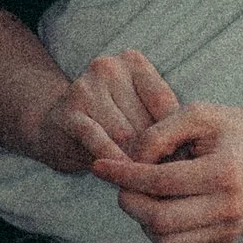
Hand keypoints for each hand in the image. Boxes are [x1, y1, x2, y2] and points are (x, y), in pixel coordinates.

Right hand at [31, 49, 179, 175]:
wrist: (52, 127)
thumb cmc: (108, 122)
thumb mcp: (137, 111)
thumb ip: (161, 122)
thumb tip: (189, 150)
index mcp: (132, 61)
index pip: (166, 103)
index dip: (176, 137)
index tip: (184, 163)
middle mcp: (108, 67)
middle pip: (145, 120)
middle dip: (155, 153)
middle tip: (166, 179)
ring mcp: (85, 87)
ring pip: (125, 135)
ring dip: (136, 162)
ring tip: (144, 181)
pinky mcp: (69, 113)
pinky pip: (99, 141)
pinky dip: (114, 160)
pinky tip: (122, 178)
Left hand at [91, 101, 242, 242]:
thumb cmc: (240, 128)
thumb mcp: (200, 114)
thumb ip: (159, 132)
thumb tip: (128, 159)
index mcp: (222, 173)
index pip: (158, 182)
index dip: (123, 175)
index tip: (101, 166)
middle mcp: (227, 208)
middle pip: (159, 220)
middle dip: (129, 202)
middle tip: (123, 184)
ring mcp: (228, 230)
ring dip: (143, 223)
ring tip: (145, 197)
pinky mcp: (227, 242)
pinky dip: (161, 239)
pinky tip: (162, 213)